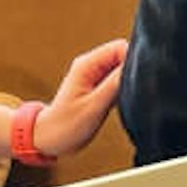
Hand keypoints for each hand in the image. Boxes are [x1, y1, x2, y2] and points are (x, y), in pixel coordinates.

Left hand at [32, 38, 126, 157]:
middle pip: (124, 56)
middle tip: (127, 95)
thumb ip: (114, 84)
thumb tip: (137, 67)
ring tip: (119, 103)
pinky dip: (124, 91)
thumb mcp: (93, 106)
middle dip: (132, 73)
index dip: (133, 62)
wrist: (49, 139)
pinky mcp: (99, 87)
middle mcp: (91, 65)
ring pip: (123, 69)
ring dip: (128, 83)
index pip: (121, 47)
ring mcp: (95, 76)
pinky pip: (119, 81)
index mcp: (87, 64)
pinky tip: (119, 105)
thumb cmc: (66, 126)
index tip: (134, 83)